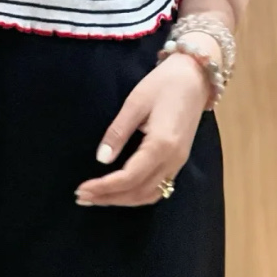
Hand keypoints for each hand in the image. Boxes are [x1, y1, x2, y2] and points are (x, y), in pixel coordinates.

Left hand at [74, 53, 209, 206]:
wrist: (195, 76)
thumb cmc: (164, 83)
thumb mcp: (136, 102)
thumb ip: (118, 132)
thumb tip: (101, 160)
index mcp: (161, 145)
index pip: (130, 177)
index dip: (105, 187)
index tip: (82, 189)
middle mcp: (173, 160)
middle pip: (139, 192)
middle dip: (109, 198)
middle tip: (82, 197)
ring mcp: (178, 163)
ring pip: (149, 194)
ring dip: (122, 200)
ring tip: (96, 197)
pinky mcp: (179, 160)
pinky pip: (158, 188)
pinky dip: (137, 195)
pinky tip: (121, 192)